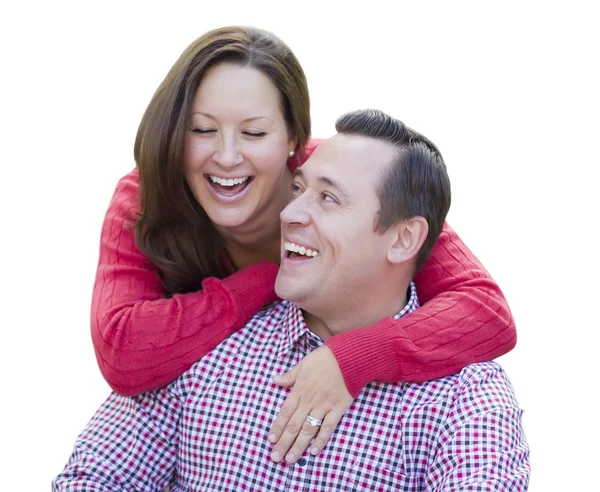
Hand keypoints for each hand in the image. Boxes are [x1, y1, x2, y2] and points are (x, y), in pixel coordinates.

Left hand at [268, 346, 353, 462]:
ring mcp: (324, 406)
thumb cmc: (324, 359)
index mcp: (300, 390)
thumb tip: (274, 379)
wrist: (348, 358)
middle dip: (284, 442)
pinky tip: (313, 451)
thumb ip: (289, 376)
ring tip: (290, 459)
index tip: (270, 440)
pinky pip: (328, 428)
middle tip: (276, 458)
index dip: (277, 427)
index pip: (285, 412)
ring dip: (298, 446)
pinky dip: (321, 440)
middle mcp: (309, 401)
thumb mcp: (303, 364)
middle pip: (294, 425)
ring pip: (308, 430)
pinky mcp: (337, 409)